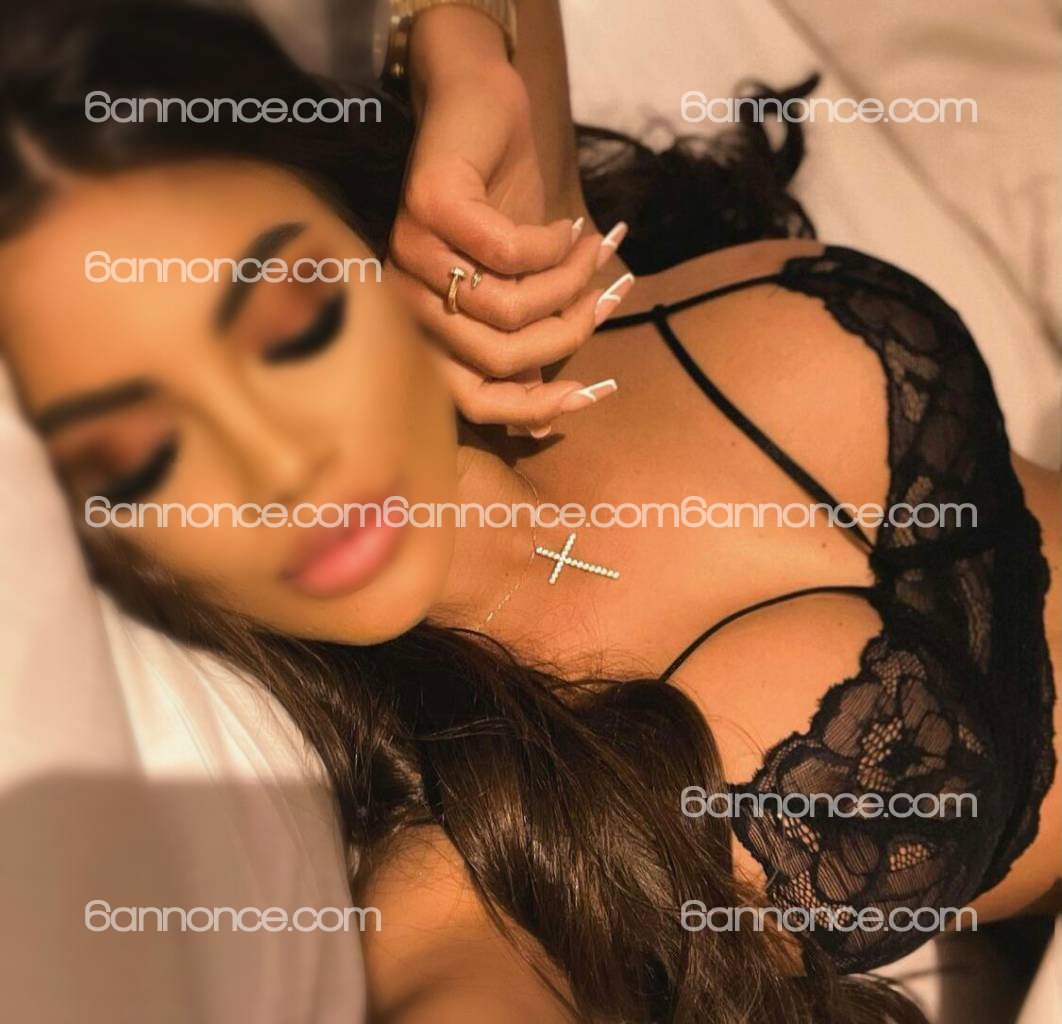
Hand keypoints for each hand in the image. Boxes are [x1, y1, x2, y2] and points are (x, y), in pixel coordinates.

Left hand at [386, 13, 629, 432]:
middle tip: (605, 297)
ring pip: (511, 308)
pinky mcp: (427, 207)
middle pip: (500, 359)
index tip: (596, 393)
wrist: (478, 111)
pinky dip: (554, 244)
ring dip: (570, 282)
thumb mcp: (521, 291)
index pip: (474, 401)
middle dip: (568, 333)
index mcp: (422, 334)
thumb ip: (525, 350)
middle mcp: (404, 302)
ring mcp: (409, 254)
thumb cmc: (501, 210)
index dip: (538, 407)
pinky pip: (512, 254)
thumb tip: (549, 420)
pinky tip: (567, 228)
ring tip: (592, 253)